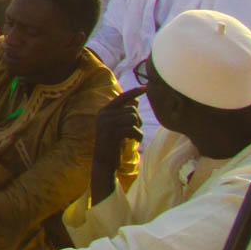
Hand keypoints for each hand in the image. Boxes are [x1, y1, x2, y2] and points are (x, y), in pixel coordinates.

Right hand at [92, 87, 144, 201]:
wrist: (104, 161)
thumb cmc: (114, 143)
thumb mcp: (119, 126)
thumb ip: (124, 113)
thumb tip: (135, 101)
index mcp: (104, 111)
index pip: (122, 97)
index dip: (134, 92)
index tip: (146, 87)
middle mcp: (103, 114)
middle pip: (131, 109)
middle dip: (138, 120)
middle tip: (134, 131)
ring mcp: (106, 123)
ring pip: (133, 118)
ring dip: (138, 129)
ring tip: (134, 137)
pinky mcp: (112, 133)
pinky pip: (132, 128)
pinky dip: (138, 136)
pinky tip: (134, 141)